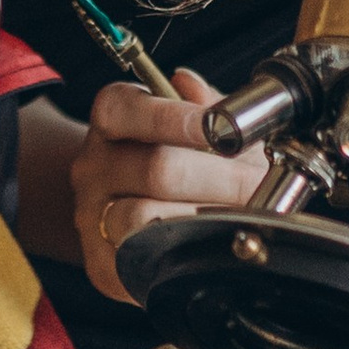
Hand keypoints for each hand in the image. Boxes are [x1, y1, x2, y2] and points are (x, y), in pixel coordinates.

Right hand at [68, 68, 257, 303]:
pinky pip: (138, 259)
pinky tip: (207, 243)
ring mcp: (92, 214)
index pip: (128, 109)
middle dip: (219, 178)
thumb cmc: (177, 159)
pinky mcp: (100, 262)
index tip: (224, 131)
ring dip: (201, 219)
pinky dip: (179, 252)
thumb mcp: (195, 123)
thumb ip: (202, 102)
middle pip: (155, 168)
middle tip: (256, 186)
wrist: (135, 208)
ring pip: (141, 217)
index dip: (177, 118)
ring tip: (236, 217)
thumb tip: (192, 86)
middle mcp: (93, 164)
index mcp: (112, 119)